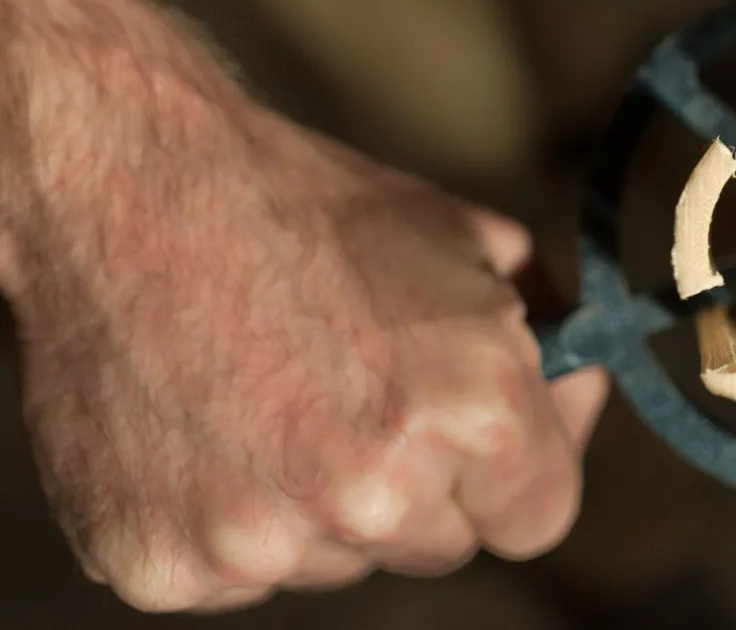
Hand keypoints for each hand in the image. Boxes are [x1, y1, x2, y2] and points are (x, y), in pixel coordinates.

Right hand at [0, 0, 604, 612]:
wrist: (132, 188)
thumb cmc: (306, 206)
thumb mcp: (467, 239)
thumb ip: (540, 331)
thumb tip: (574, 383)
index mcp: (473, 412)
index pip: (540, 517)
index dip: (522, 472)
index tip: (501, 440)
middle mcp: (378, 494)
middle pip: (441, 545)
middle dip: (427, 483)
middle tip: (370, 399)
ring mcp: (264, 542)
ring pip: (339, 562)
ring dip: (326, 507)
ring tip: (279, 400)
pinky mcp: (165, 566)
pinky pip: (237, 577)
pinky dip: (233, 519)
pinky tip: (213, 430)